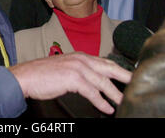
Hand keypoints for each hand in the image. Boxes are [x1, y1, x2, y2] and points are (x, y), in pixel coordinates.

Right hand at [9, 52, 131, 113]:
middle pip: (109, 67)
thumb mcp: (66, 67)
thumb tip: (95, 82)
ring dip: (115, 94)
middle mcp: (81, 59)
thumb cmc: (44, 73)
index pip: (104, 62)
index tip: (128, 75)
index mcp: (80, 56)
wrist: (27, 75)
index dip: (118, 69)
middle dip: (124, 76)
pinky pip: (92, 92)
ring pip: (103, 81)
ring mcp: (77, 67)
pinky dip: (101, 101)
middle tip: (137, 83)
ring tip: (124, 102)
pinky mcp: (72, 78)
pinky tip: (106, 108)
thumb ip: (81, 71)